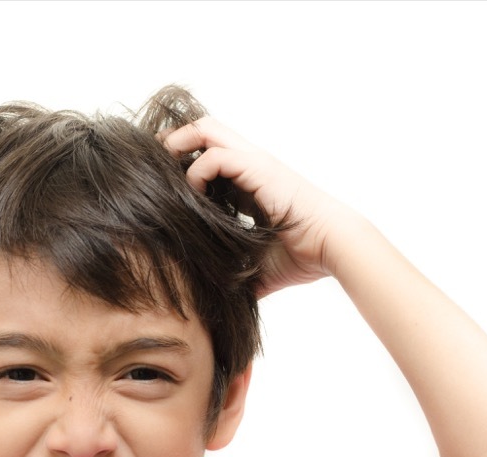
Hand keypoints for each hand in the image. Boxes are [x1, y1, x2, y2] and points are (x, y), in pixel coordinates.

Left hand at [161, 118, 362, 297]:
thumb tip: (213, 297)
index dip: (184, 162)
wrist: (332, 247)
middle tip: (153, 163)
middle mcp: (251, 165)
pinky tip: (193, 195)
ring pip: (206, 129)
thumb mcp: (257, 267)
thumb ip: (234, 273)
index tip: (162, 182)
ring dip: (179, 146)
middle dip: (174, 141)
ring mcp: (254, 162)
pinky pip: (215, 156)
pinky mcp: (258, 168)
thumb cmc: (302, 257)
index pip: (210, 153)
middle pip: (205, 129)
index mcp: (250, 182)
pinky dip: (197, 172)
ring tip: (164, 172)